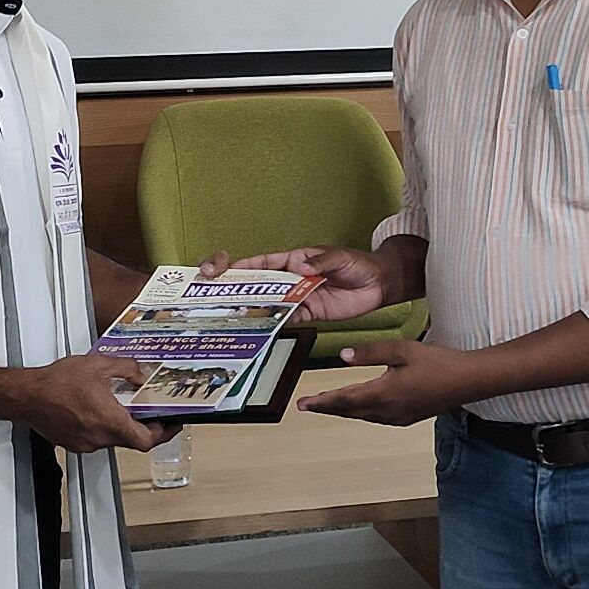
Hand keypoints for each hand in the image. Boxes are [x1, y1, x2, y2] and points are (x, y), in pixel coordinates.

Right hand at [14, 354, 179, 452]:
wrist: (27, 396)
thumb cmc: (56, 383)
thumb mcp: (98, 365)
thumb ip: (126, 369)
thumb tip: (140, 376)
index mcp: (110, 421)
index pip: (147, 440)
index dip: (165, 434)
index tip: (172, 424)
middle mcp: (100, 437)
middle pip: (132, 440)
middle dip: (144, 427)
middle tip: (151, 413)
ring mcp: (86, 444)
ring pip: (114, 439)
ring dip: (121, 425)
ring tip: (119, 405)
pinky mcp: (74, 444)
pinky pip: (97, 439)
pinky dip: (103, 427)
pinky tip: (97, 410)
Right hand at [199, 246, 393, 323]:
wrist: (379, 284)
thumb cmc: (359, 264)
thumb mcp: (341, 258)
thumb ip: (321, 261)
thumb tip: (300, 266)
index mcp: (294, 259)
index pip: (260, 262)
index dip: (237, 265)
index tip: (217, 269)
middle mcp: (291, 278)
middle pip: (256, 283)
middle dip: (232, 287)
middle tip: (209, 295)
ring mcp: (297, 297)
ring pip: (266, 303)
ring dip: (247, 309)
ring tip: (225, 316)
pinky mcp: (308, 313)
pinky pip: (284, 319)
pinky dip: (270, 324)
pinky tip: (256, 330)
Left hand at [296, 341, 483, 425]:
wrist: (467, 381)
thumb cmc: (437, 362)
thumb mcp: (401, 350)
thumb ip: (370, 353)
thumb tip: (343, 357)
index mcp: (383, 393)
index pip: (343, 399)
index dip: (320, 401)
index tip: (301, 404)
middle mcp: (387, 410)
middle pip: (348, 411)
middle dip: (326, 407)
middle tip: (305, 405)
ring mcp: (397, 417)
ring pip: (361, 416)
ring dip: (342, 410)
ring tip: (326, 404)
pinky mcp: (406, 419)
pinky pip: (375, 418)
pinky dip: (359, 412)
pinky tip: (358, 406)